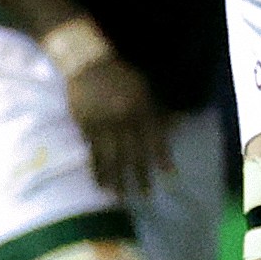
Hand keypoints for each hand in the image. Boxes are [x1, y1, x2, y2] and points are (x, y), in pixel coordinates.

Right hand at [58, 43, 167, 199]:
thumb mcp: (144, 87)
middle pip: (133, 152)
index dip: (162, 155)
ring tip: (120, 196)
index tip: (168, 175)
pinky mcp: (86, 127)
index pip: (154, 136)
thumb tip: (175, 126)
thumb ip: (157, 109)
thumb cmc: (119, 75)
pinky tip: (100, 183)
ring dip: (117, 179)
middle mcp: (124, 118)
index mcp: (140, 107)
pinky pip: (93, 153)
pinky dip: (97, 169)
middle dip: (140, 174)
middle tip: (145, 194)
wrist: (87, 63)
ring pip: (112, 157)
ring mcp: (104, 124)